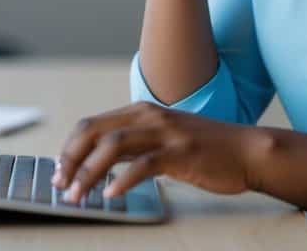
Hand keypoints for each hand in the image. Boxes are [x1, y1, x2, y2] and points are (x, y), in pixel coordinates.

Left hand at [51, 101, 265, 202]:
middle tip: (60, 184)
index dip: (70, 148)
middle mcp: (149, 116)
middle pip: (94, 132)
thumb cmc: (206, 148)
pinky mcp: (180, 152)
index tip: (60, 171)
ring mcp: (165, 133)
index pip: (91, 124)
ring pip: (112, 147)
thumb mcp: (164, 136)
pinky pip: (143, 164)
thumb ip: (136, 141)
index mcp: (141, 111)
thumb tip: (101, 161)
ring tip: (78, 194)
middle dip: (71, 159)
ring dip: (88, 172)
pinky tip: (112, 195)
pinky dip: (122, 180)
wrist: (247, 150)